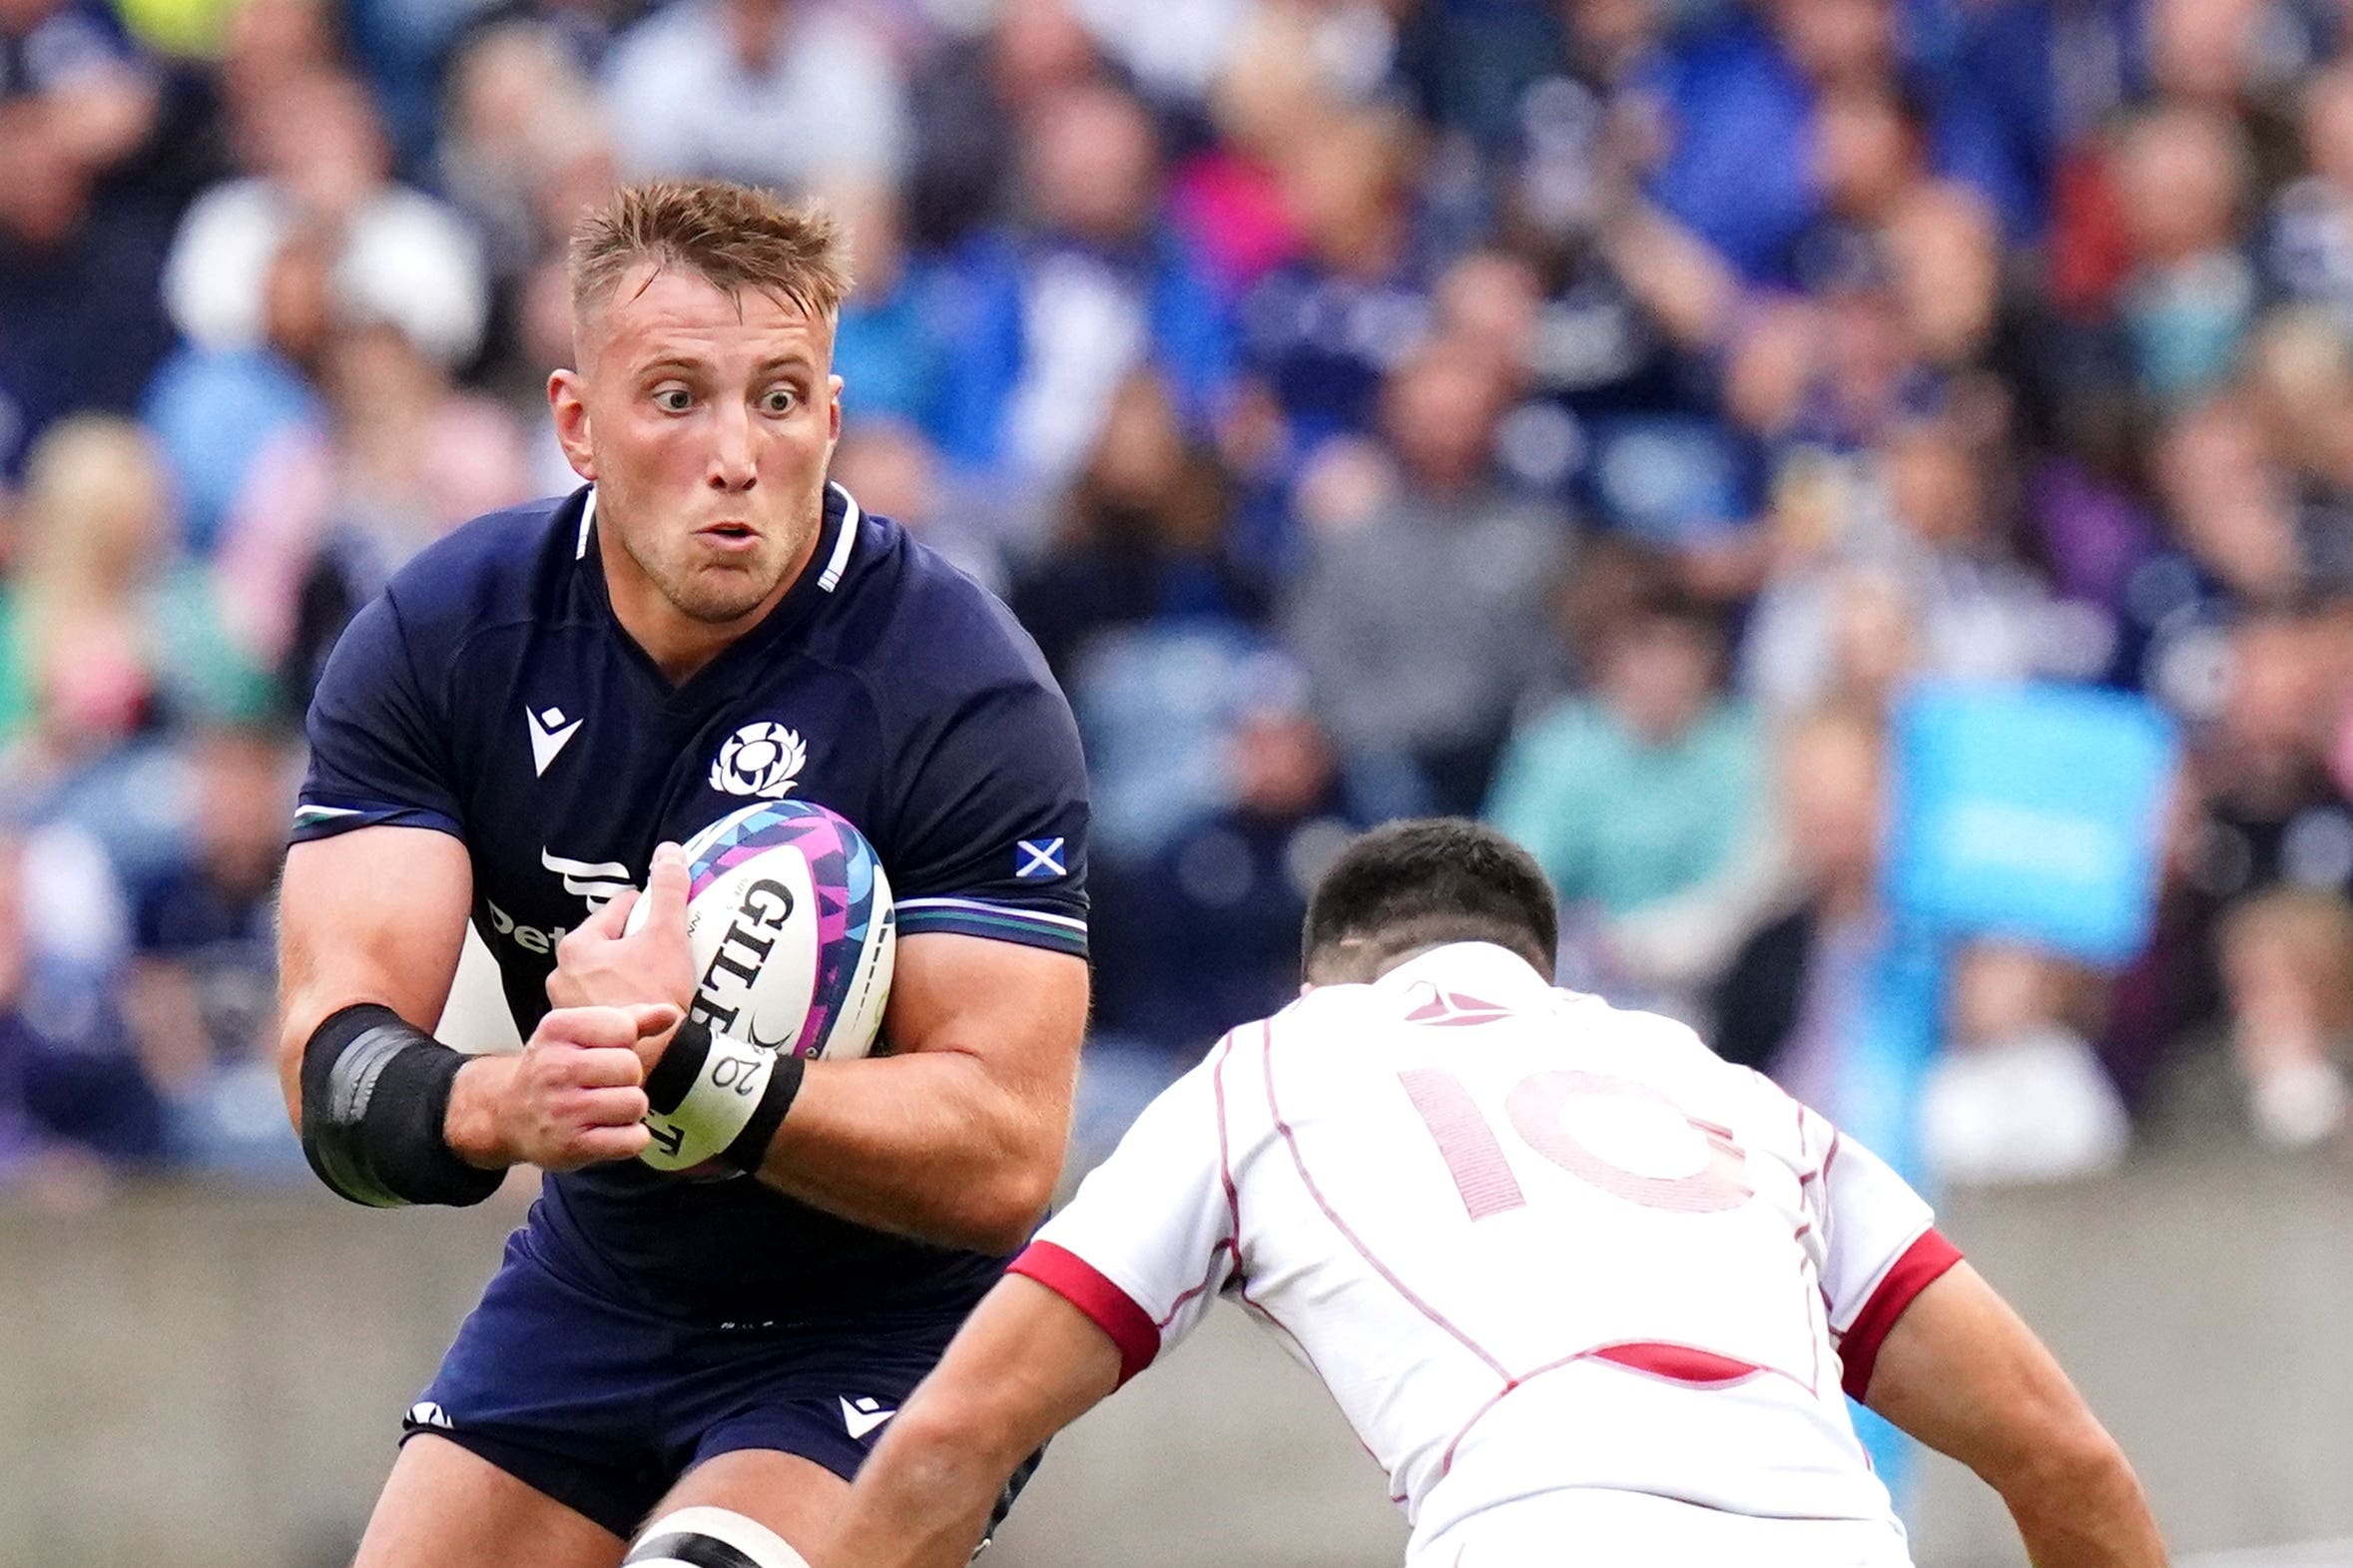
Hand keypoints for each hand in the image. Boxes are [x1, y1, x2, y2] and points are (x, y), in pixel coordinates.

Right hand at [449, 1002, 680, 1169]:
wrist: (508, 1114)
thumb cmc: (555, 1069)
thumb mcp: (581, 1034)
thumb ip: (629, 1020)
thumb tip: (670, 1014)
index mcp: (558, 1029)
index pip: (624, 1028)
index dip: (624, 1043)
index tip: (604, 1052)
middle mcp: (555, 1067)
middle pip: (632, 1067)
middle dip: (628, 1078)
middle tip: (606, 1085)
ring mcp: (563, 1109)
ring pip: (635, 1103)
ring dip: (630, 1108)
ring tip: (607, 1108)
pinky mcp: (572, 1145)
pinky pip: (632, 1140)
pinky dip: (630, 1138)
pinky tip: (609, 1131)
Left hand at [547, 842, 695, 1016]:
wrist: (653, 1063)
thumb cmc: (653, 1000)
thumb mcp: (667, 937)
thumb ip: (668, 892)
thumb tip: (669, 852)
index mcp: (577, 946)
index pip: (620, 909)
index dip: (651, 913)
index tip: (669, 928)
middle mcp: (561, 974)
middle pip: (612, 942)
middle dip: (637, 946)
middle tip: (665, 958)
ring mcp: (567, 1004)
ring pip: (607, 973)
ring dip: (629, 974)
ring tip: (657, 985)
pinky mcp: (580, 1028)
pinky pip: (604, 1001)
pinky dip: (621, 1000)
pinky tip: (643, 1007)